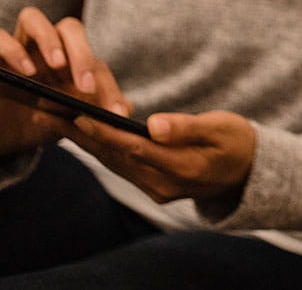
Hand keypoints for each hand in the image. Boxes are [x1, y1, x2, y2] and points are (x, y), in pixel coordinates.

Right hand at [0, 7, 129, 157]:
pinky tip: (26, 72)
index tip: (112, 112)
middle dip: (81, 53)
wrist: (7, 136)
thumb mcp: (74, 121)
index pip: (95, 60)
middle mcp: (48, 47)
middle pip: (69, 28)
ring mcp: (20, 48)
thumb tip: (125, 111)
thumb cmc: (46, 121)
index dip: (107, 86)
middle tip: (84, 85)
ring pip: (32, 18)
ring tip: (56, 65)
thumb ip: (98, 113)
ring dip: (48, 39)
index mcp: (73, 59)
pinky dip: (13, 50)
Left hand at [65, 110, 256, 205]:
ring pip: (114, 163)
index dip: (105, 132)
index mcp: (181, 168)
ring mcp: (156, 189)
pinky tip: (85, 132)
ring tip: (59, 118)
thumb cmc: (237, 142)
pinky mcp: (152, 186)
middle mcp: (163, 185)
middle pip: (116, 158)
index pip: (133, 148)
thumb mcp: (221, 128)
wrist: (247, 173)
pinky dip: (102, 148)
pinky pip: (121, 166)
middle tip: (55, 112)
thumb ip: (187, 127)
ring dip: (87, 142)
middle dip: (84, 135)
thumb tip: (154, 124)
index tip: (78, 114)